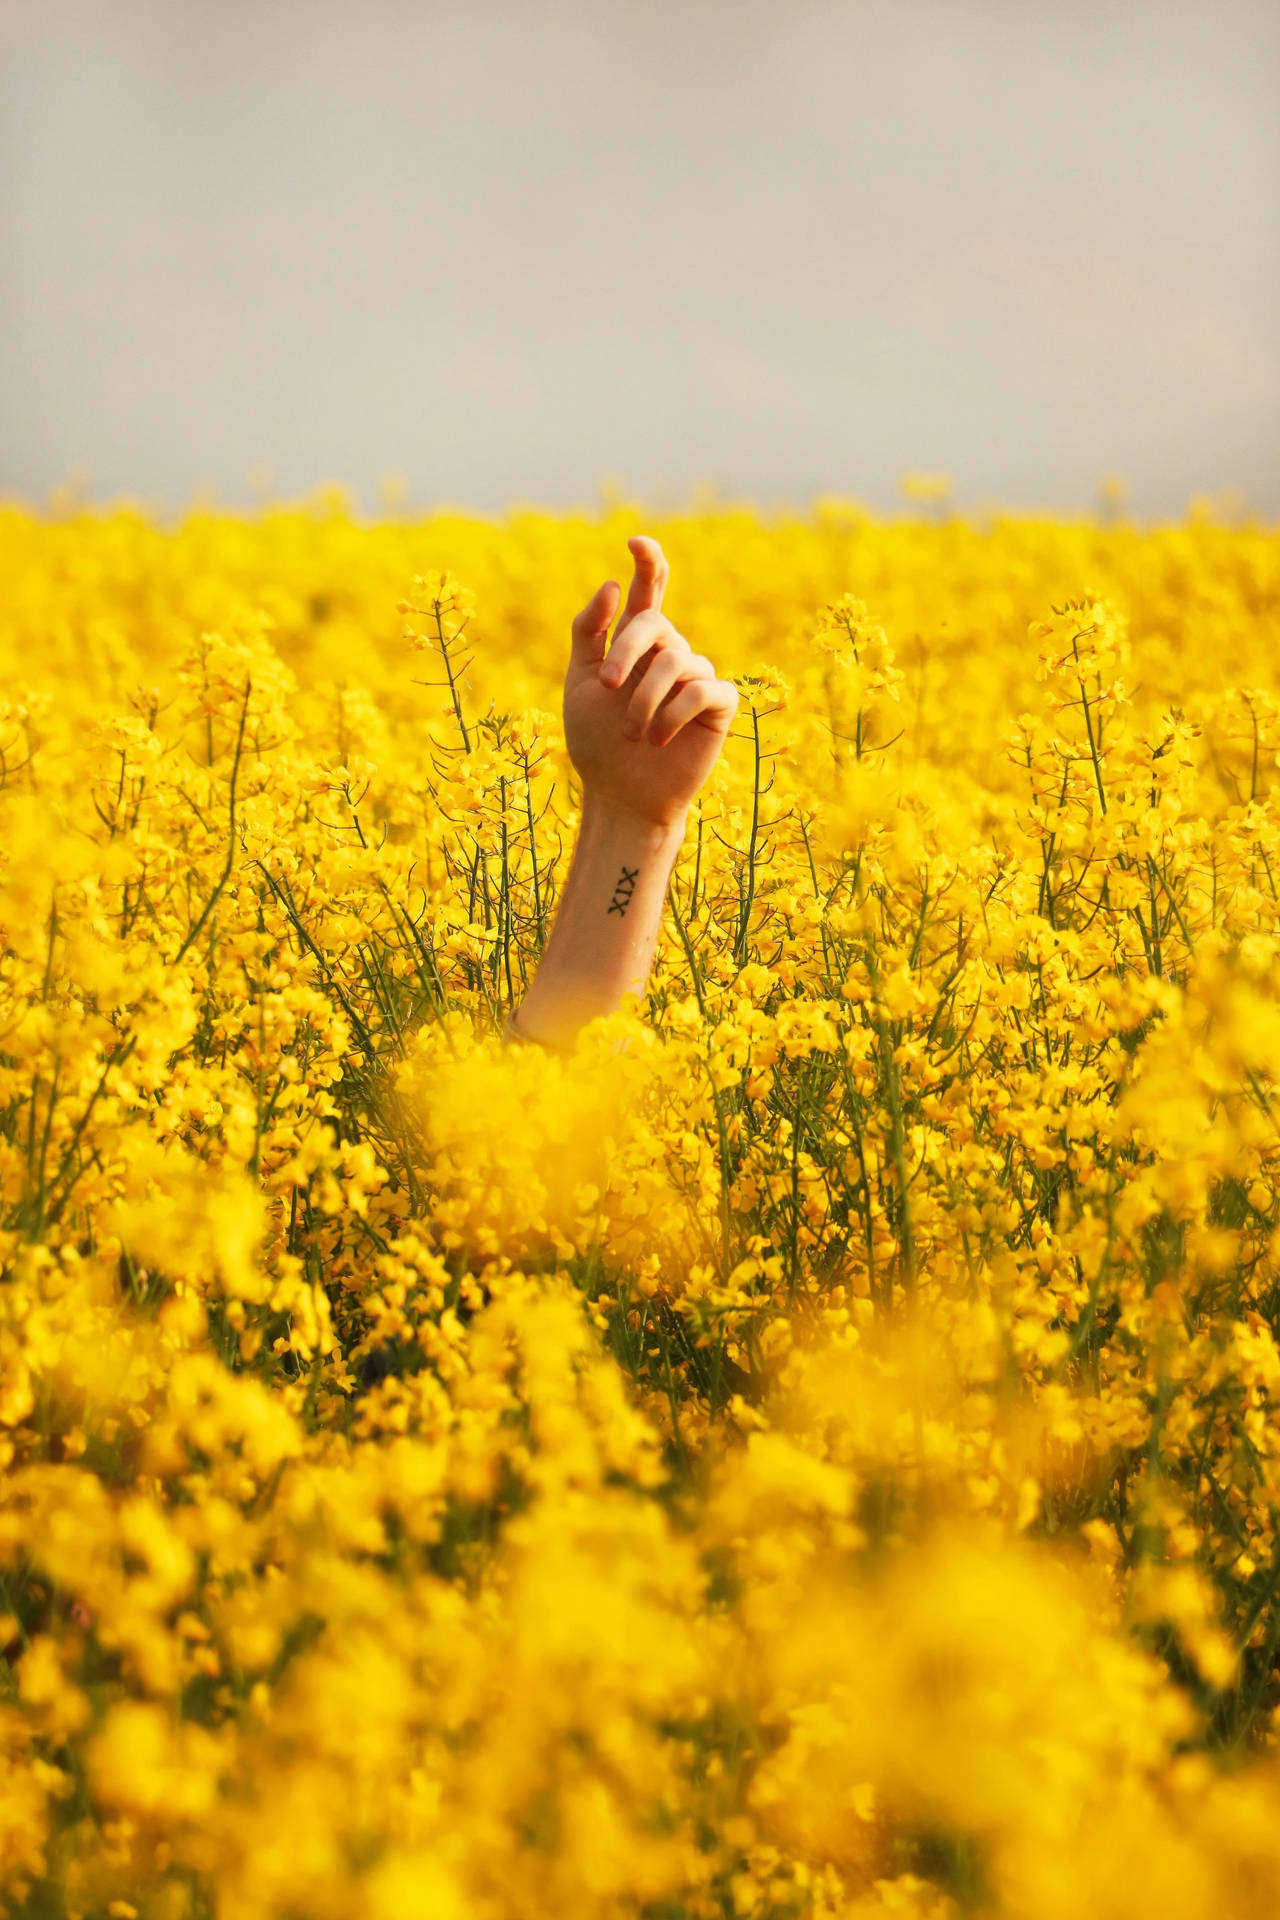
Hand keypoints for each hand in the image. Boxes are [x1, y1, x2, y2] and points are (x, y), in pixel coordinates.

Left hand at [563, 536, 739, 829]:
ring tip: (632, 733)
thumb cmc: (597, 744)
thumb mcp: (580, 684)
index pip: (649, 593)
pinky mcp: (719, 706)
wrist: (621, 796)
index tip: (635, 541)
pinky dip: (674, 713)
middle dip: (625, 650)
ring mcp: (697, 677)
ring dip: (644, 698)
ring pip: (675, 660)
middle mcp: (671, 654)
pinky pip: (703, 689)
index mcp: (637, 645)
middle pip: (654, 623)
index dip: (648, 562)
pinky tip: (658, 739)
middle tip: (606, 686)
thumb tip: (614, 585)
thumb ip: (589, 633)